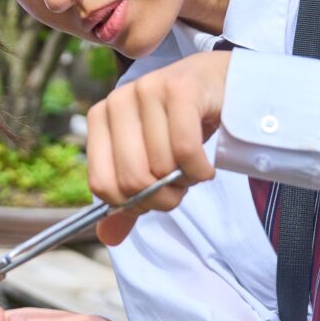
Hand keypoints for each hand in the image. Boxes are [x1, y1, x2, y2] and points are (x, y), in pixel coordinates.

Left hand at [86, 50, 229, 245]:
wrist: (219, 83)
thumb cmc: (180, 124)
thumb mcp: (151, 160)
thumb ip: (130, 198)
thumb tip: (108, 237)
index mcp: (100, 117)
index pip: (102, 185)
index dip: (133, 203)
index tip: (156, 196)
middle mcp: (118, 100)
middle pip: (132, 180)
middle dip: (163, 197)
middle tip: (180, 186)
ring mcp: (148, 90)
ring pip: (161, 167)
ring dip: (186, 181)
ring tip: (194, 167)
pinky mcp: (179, 89)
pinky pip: (185, 151)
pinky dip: (199, 171)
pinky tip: (206, 167)